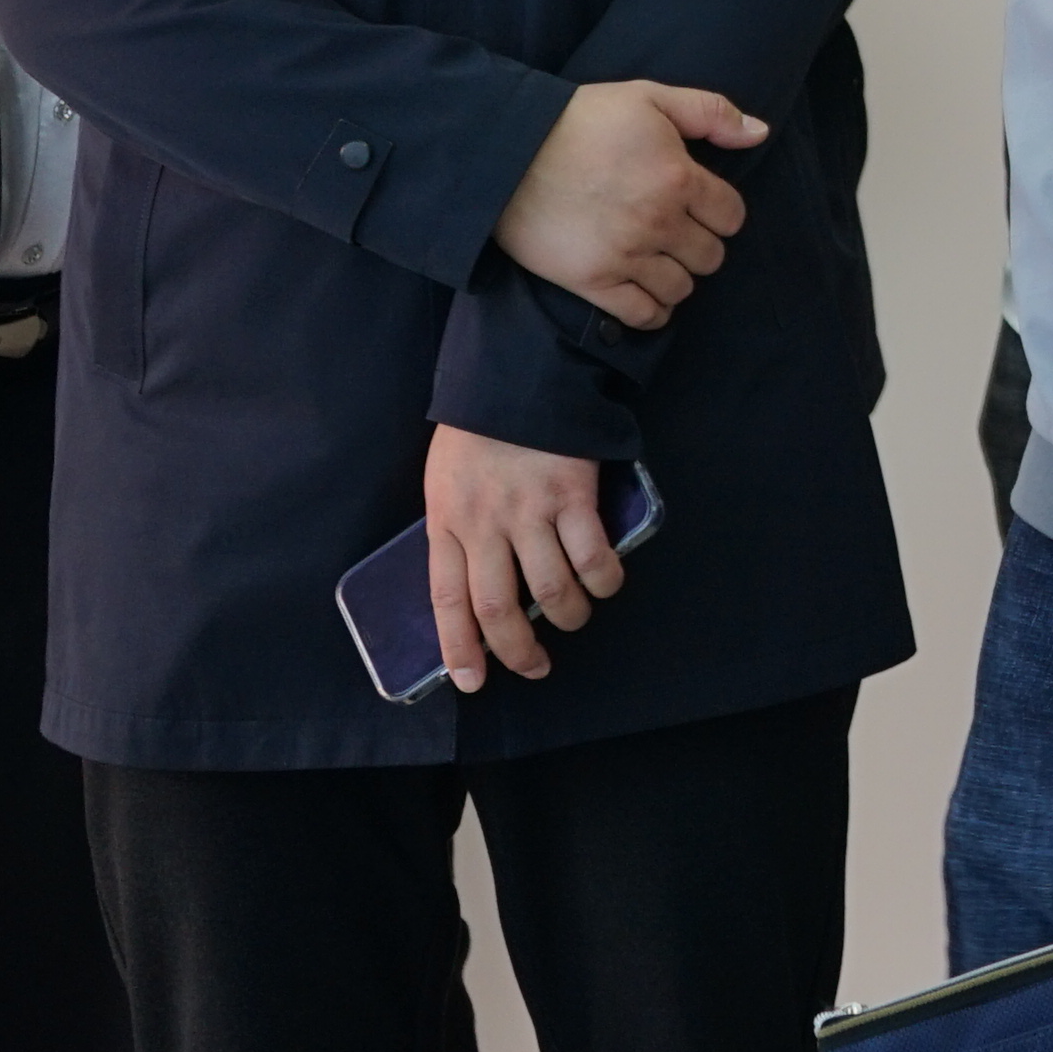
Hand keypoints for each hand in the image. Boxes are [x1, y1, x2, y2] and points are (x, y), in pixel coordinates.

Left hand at [422, 426, 623, 691]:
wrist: (518, 371)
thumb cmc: (478, 428)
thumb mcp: (446, 480)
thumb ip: (458, 526)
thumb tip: (477, 577)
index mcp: (446, 521)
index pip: (446, 600)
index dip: (459, 647)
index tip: (471, 681)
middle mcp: (485, 523)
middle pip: (498, 605)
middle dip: (517, 649)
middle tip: (535, 667)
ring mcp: (531, 510)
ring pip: (550, 589)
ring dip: (568, 616)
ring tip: (575, 619)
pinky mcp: (574, 494)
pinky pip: (593, 555)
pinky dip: (603, 580)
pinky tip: (606, 584)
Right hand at [491, 81, 762, 331]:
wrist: (506, 152)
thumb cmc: (581, 119)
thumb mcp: (649, 97)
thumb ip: (710, 112)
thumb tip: (760, 133)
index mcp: (678, 178)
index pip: (732, 216)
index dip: (722, 212)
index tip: (704, 207)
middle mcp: (657, 222)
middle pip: (710, 256)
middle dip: (701, 245)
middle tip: (680, 233)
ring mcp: (624, 256)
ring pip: (681, 288)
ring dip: (678, 277)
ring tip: (662, 260)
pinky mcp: (590, 281)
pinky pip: (641, 315)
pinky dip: (653, 311)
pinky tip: (648, 295)